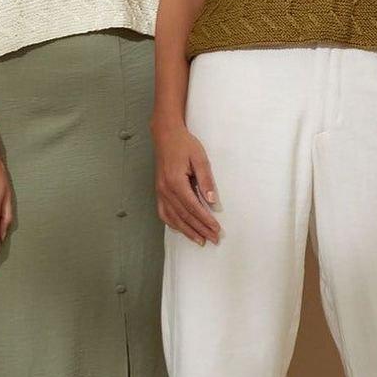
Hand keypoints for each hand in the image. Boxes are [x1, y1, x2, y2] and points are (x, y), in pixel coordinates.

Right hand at [154, 124, 220, 244]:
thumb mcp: (200, 158)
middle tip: (213, 239)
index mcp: (176, 182)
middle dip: (200, 229)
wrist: (166, 136)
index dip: (206, 220)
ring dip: (187, 231)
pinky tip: (182, 229)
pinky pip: (164, 213)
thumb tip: (212, 201)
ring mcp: (160, 192)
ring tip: (200, 240)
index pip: (193, 207)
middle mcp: (165, 190)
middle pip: (184, 216)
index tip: (217, 229)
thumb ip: (206, 180)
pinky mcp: (159, 191)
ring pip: (173, 218)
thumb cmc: (184, 145)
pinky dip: (173, 224)